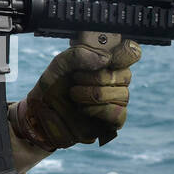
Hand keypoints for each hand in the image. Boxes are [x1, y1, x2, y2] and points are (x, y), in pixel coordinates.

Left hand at [13, 39, 141, 150]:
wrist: (41, 113)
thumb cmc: (53, 86)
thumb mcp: (59, 64)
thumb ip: (78, 55)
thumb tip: (105, 58)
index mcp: (106, 62)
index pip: (131, 53)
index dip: (124, 54)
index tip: (107, 58)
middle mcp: (116, 80)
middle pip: (125, 75)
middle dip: (96, 77)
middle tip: (76, 79)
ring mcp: (116, 101)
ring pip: (122, 95)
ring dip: (93, 94)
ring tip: (74, 95)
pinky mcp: (112, 121)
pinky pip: (118, 114)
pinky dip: (98, 110)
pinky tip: (83, 109)